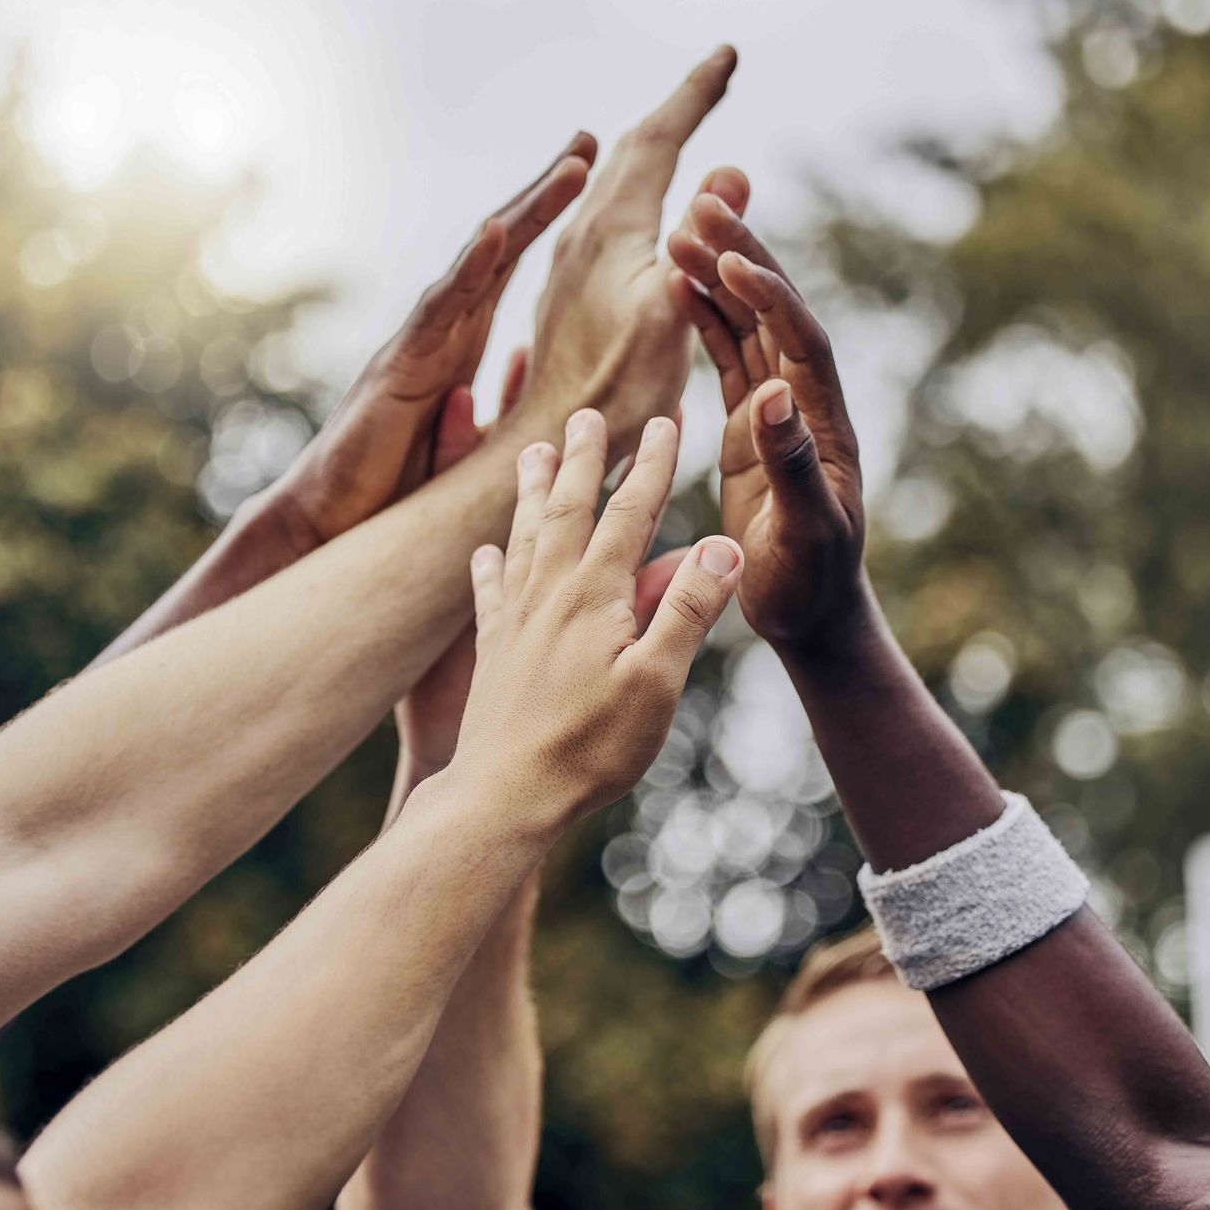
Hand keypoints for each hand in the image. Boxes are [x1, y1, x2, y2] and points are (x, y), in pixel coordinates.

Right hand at [235, 132, 597, 564]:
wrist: (331, 528)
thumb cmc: (395, 496)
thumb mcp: (472, 450)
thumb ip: (505, 414)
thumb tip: (544, 388)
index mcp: (462, 346)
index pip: (514, 272)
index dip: (551, 225)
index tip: (593, 178)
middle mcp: (443, 332)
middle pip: (500, 249)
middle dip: (544, 194)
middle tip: (588, 143)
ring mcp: (420, 343)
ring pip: (478, 266)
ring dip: (526, 213)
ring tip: (573, 169)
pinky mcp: (400, 368)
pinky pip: (440, 311)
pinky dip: (468, 270)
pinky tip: (498, 233)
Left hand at [394, 363, 690, 781]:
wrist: (504, 796)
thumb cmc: (589, 747)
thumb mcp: (658, 682)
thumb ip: (689, 609)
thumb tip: (723, 544)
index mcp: (594, 594)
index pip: (631, 513)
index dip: (653, 464)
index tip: (667, 419)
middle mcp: (549, 593)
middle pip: (568, 508)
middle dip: (584, 459)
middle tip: (586, 413)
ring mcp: (515, 620)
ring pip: (524, 536)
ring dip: (533, 491)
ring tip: (532, 452)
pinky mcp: (493, 652)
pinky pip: (491, 592)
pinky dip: (491, 564)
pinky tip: (486, 551)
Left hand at [512, 47, 738, 449]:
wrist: (552, 441)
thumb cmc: (615, 390)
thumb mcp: (670, 312)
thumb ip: (699, 242)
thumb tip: (730, 173)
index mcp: (610, 227)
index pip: (657, 138)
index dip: (695, 94)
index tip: (728, 54)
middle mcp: (582, 233)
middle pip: (631, 150)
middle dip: (677, 109)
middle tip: (714, 76)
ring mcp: (570, 262)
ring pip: (612, 181)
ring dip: (650, 146)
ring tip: (679, 125)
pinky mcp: (568, 291)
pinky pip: (605, 214)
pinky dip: (634, 187)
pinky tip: (636, 207)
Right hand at [665, 192, 866, 647]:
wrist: (812, 615)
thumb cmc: (812, 584)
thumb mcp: (806, 532)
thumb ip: (793, 465)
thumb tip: (774, 395)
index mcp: (823, 425)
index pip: (799, 343)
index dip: (770, 297)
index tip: (732, 259)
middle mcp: (803, 406)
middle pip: (775, 313)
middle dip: (743, 256)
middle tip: (703, 202)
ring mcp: (776, 413)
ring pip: (747, 327)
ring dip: (718, 277)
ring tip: (679, 228)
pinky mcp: (749, 429)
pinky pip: (726, 359)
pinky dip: (704, 319)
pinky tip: (675, 286)